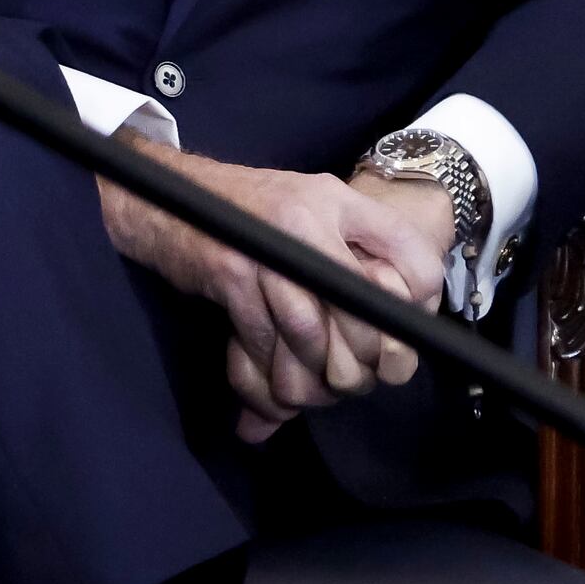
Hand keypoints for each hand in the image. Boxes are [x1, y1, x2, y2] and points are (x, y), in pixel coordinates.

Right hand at [98, 152, 438, 441]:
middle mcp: (308, 217)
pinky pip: (264, 338)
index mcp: (339, 200)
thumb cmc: (253, 213)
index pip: (411, 257)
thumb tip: (404, 319)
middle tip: (360, 376)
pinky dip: (272, 366)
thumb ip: (360, 249)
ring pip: (310, 332)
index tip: (402, 332)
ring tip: (319, 386)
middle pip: (361, 308)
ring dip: (314, 370)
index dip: (415, 304)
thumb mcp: (315, 211)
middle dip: (363, 355)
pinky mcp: (231, 274)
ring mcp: (267, 246)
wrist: (169, 197)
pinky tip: (277, 375)